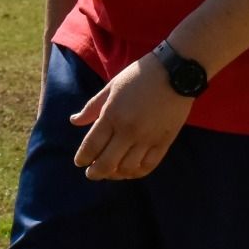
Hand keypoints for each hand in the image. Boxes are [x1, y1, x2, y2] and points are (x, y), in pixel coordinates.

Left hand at [69, 54, 192, 180]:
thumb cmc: (139, 76)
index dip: (83, 157)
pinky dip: (136, 173)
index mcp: (112, 115)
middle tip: (91, 174)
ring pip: (127, 168)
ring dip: (115, 174)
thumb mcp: (111, 87)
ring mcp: (147, 139)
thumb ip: (92, 107)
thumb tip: (74, 121)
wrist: (175, 73)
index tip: (79, 162)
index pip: (92, 145)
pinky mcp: (164, 143)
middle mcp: (128, 131)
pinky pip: (148, 166)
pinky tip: (129, 171)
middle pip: (107, 162)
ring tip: (110, 173)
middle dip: (95, 172)